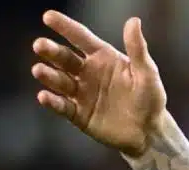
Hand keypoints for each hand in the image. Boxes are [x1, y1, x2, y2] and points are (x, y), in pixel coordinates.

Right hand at [31, 11, 166, 156]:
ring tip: (38, 70)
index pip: (81, 38)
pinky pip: (62, 106)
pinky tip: (44, 96)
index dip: (65, 27)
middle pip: (65, 58)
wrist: (149, 133)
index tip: (48, 17)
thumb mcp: (147, 73)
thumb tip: (134, 21)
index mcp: (102, 58)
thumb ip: (137, 49)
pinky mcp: (78, 114)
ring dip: (48, 75)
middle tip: (39, 45)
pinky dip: (52, 102)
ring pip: (59, 81)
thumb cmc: (150, 99)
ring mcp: (81, 93)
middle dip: (51, 51)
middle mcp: (87, 72)